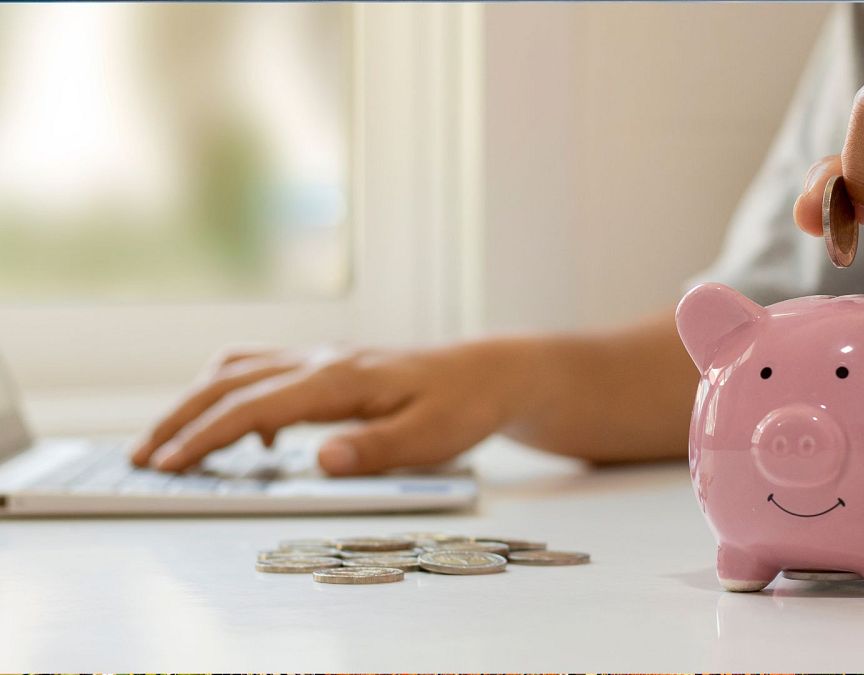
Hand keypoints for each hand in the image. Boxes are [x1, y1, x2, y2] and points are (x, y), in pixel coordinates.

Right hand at [129, 341, 532, 474]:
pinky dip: (238, 396)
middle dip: (181, 418)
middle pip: (231, 381)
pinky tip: (252, 437)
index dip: (206, 436)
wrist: (490, 372)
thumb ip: (374, 449)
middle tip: (142, 456)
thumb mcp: (430, 436)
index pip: (254, 407)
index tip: (169, 464)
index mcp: (339, 378)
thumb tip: (318, 461)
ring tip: (172, 441)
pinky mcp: (331, 366)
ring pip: (241, 370)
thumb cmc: (463, 404)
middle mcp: (322, 360)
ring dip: (200, 401)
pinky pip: (266, 372)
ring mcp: (324, 358)